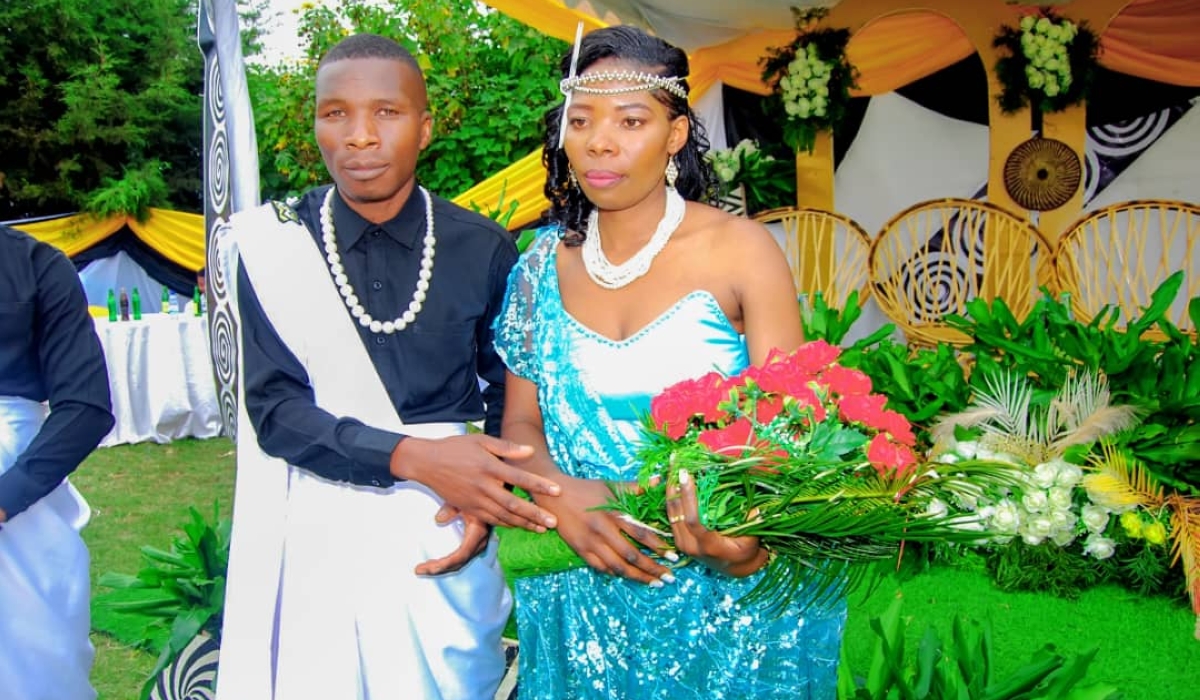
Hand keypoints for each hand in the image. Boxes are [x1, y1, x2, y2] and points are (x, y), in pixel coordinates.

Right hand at [391, 434, 559, 531]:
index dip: (539, 485)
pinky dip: (506, 524)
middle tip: (554, 521)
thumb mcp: (481, 441)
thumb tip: (530, 451)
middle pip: (513, 504)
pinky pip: (490, 519)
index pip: (519, 478)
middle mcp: (483, 486)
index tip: (557, 490)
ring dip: (524, 524)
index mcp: (488, 467)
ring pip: (503, 516)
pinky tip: (519, 526)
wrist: (426, 462)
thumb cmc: (456, 448)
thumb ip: (506, 447)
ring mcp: (474, 500)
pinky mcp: (467, 508)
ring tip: (542, 528)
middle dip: (535, 514)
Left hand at [414, 505, 490, 575]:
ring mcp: (476, 546)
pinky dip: (447, 564)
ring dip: (441, 567)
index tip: (429, 568)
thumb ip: (451, 509)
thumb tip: (438, 520)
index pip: (460, 555)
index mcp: (477, 533)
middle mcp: (478, 543)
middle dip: (438, 569)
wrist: (492, 501)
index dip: (445, 564)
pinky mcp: (473, 546)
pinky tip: (436, 563)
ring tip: (424, 568)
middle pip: (457, 564)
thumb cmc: (477, 499)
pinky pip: (459, 559)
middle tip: (419, 569)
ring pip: (458, 564)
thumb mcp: (463, 501)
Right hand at [546, 476, 674, 586]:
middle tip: (669, 578)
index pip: (641, 534)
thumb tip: (659, 480)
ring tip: (654, 583)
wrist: (555, 495)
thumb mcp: (611, 486)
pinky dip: (616, 574)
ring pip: (617, 566)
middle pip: (632, 556)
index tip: (674, 557)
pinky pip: (601, 567)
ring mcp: (590, 543)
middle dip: (653, 569)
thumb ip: (636, 487)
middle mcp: (603, 531)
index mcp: (613, 514)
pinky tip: (629, 577)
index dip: (659, 547)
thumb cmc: (587, 489)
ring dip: (638, 577)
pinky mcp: (580, 550)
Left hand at [665, 469, 768, 577]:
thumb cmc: (745, 553)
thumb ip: (751, 525)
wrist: (734, 568)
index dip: (688, 496)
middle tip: (675, 461)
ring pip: (669, 511)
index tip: (686, 474)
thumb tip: (755, 509)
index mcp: (708, 545)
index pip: (693, 519)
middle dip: (674, 484)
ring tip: (671, 464)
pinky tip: (670, 479)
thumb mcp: (752, 542)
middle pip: (675, 511)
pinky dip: (669, 495)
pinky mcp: (678, 537)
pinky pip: (670, 514)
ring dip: (669, 487)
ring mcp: (681, 542)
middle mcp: (690, 544)